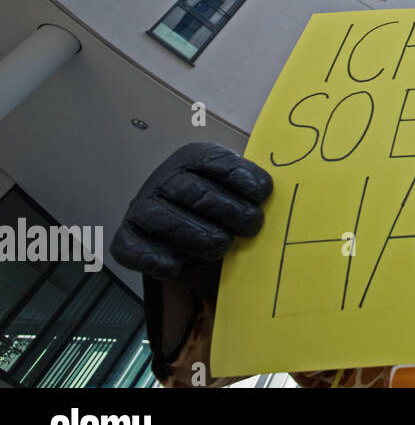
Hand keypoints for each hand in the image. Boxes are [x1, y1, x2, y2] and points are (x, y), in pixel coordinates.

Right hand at [110, 142, 271, 301]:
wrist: (176, 219)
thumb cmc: (216, 202)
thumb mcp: (234, 186)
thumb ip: (251, 187)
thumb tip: (278, 195)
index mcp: (193, 158)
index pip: (216, 163)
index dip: (241, 177)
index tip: (262, 193)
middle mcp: (164, 178)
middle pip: (196, 194)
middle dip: (228, 211)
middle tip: (251, 225)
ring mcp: (141, 207)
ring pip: (169, 221)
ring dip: (199, 236)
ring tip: (222, 246)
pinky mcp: (126, 238)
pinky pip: (135, 248)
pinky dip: (154, 257)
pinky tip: (174, 265)